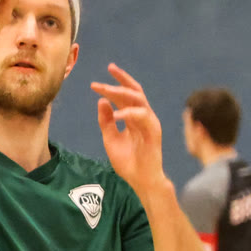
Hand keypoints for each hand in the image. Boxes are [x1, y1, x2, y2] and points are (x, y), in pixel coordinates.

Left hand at [91, 64, 165, 193]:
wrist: (141, 181)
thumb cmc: (128, 163)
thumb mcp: (111, 140)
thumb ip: (106, 121)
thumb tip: (101, 101)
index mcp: (133, 118)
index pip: (124, 96)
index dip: (112, 86)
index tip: (96, 82)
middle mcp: (143, 117)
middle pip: (135, 91)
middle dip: (122, 79)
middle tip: (109, 69)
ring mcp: (150, 122)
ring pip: (138, 99)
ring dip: (122, 92)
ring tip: (106, 90)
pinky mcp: (154, 131)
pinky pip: (142, 116)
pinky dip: (128, 113)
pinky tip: (115, 114)